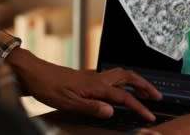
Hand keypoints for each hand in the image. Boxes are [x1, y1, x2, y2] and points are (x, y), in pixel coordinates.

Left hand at [6, 48, 161, 120]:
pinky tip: (118, 89)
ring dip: (134, 82)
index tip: (150, 117)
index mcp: (95, 86)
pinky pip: (110, 77)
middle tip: (156, 96)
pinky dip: (121, 82)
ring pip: (120, 75)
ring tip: (143, 91)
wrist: (33, 72)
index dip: (139, 107)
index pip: (123, 97)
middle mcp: (96, 78)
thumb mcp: (67, 102)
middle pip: (128, 77)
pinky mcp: (85, 78)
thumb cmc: (47, 86)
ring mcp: (91, 76)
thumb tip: (111, 111)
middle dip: (144, 86)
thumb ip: (91, 107)